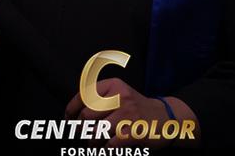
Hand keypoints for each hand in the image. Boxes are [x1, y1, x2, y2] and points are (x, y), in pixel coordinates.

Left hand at [65, 77, 179, 149]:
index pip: (84, 95)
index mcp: (114, 84)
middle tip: (81, 133)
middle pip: (87, 115)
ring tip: (94, 142)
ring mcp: (127, 114)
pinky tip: (107, 148)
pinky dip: (105, 150)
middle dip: (80, 128)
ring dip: (91, 141)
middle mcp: (120, 96)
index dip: (71, 109)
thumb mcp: (120, 93)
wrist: (166, 117)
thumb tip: (72, 114)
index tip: (69, 118)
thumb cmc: (135, 107)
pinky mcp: (133, 132)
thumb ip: (99, 98)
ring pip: (96, 132)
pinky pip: (109, 145)